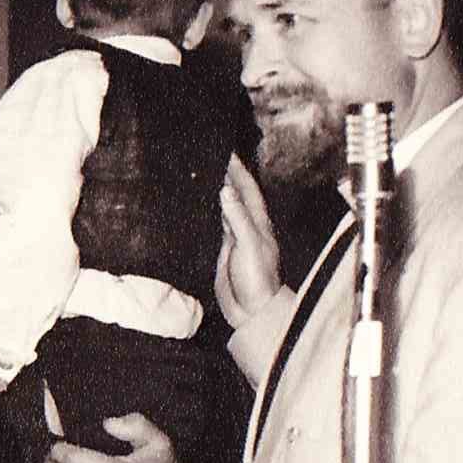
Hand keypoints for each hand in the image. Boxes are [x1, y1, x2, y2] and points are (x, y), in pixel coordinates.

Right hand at [214, 156, 284, 336]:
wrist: (252, 310)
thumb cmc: (257, 279)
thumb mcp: (248, 245)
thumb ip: (237, 218)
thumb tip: (226, 190)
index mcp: (258, 222)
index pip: (247, 189)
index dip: (238, 170)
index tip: (226, 152)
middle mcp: (248, 226)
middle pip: (238, 194)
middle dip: (228, 175)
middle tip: (212, 157)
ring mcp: (237, 238)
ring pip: (228, 207)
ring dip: (220, 191)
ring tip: (206, 174)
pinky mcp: (225, 250)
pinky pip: (219, 224)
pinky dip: (213, 211)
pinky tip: (204, 205)